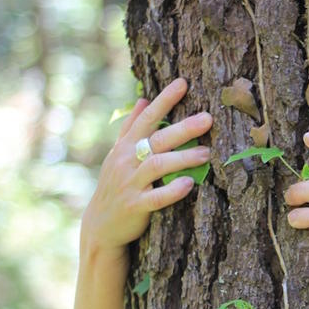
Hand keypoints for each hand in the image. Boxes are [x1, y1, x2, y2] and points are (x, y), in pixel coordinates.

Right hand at [82, 78, 211, 254]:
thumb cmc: (116, 185)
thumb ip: (131, 128)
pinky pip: (156, 198)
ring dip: (183, 158)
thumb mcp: (118, 154)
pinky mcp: (136, 206)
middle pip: (157, 140)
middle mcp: (127, 162)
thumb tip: (142, 100)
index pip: (147, 118)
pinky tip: (189, 183)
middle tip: (207, 118)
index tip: (183, 83)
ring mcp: (130, 184)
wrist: (101, 224)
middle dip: (183, 128)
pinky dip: (172, 190)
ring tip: (206, 153)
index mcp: (126, 147)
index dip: (164, 100)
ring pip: (158, 166)